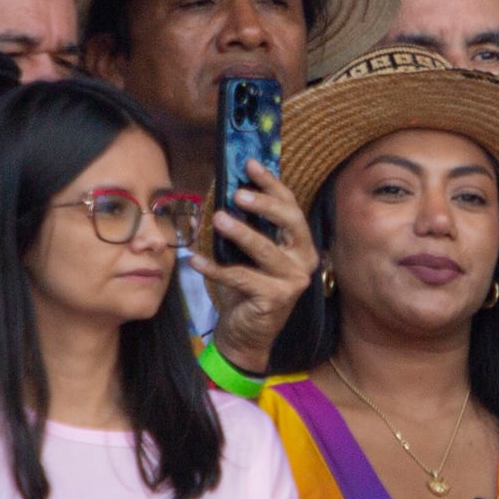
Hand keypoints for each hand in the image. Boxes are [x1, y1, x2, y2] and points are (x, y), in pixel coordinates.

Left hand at [192, 160, 317, 372]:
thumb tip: (227, 190)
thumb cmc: (246, 289)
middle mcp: (303, 260)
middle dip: (264, 204)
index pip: (290, 207)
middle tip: (238, 193)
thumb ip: (248, 227)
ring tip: (217, 219)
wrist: (245, 335)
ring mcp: (292, 280)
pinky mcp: (275, 299)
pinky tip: (195, 260)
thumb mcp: (249, 254)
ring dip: (240, 233)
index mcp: (301, 244)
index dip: (271, 184)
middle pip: (289, 222)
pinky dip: (216, 268)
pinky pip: (241, 277)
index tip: (250, 164)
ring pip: (265, 250)